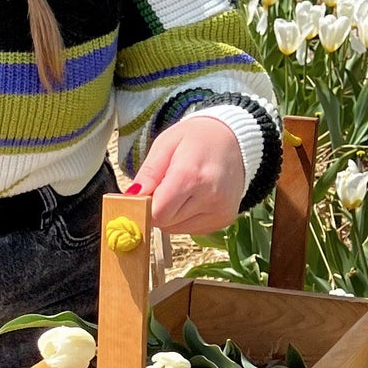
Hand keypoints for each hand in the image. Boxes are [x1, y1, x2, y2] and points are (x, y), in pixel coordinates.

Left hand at [130, 118, 246, 234]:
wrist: (236, 139)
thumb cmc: (197, 138)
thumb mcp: (165, 145)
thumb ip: (148, 173)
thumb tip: (130, 197)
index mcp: (190, 175)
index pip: (156, 212)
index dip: (144, 205)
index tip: (144, 193)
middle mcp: (209, 197)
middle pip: (165, 222)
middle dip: (158, 207)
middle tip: (165, 185)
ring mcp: (220, 210)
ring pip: (176, 228)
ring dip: (171, 214)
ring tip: (183, 189)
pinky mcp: (224, 219)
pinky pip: (191, 229)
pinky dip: (186, 217)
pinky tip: (194, 197)